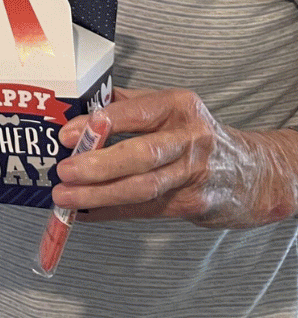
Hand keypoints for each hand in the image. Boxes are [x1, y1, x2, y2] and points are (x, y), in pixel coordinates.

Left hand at [53, 87, 297, 228]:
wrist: (251, 172)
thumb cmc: (195, 134)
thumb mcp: (169, 107)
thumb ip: (127, 104)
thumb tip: (78, 110)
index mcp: (178, 106)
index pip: (134, 114)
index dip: (98, 126)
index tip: (67, 135)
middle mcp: (190, 139)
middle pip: (140, 155)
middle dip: (98, 165)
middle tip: (65, 171)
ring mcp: (194, 174)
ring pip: (142, 188)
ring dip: (99, 195)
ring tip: (66, 196)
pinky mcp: (194, 204)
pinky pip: (146, 209)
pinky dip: (113, 212)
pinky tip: (88, 212)